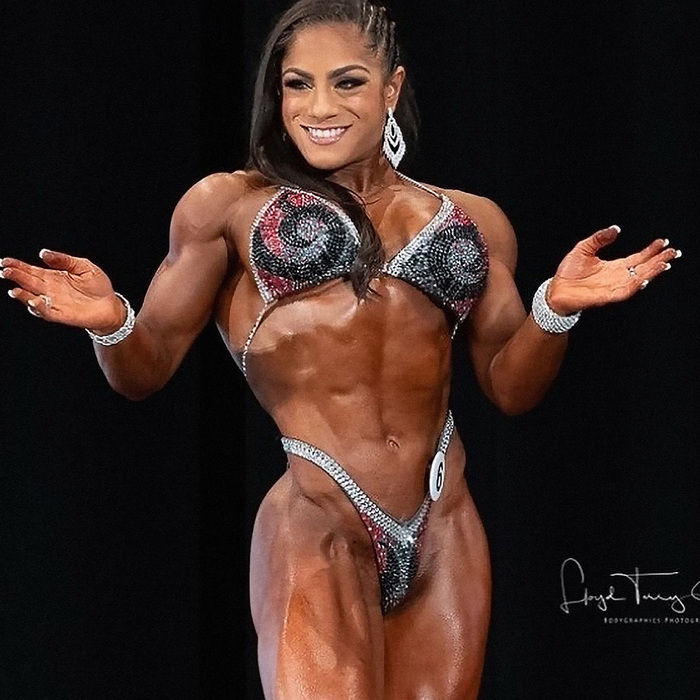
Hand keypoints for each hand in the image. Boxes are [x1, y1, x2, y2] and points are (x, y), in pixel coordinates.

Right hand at [0, 249, 125, 333]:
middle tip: (5, 271)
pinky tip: (34, 300)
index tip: (5, 261)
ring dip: (22, 295)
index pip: (30, 270)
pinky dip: (39, 307)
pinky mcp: (61, 315)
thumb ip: (64, 260)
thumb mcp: (83, 266)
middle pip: (27, 282)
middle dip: (15, 277)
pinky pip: (46, 312)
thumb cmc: (98, 286)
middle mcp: (49, 290)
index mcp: (52, 276)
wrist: (110, 305)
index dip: (17, 266)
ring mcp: (54, 303)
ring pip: (32, 299)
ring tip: (14, 289)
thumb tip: (43, 253)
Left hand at [547, 226, 680, 315]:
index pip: (637, 258)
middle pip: (643, 268)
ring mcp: (613, 287)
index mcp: (613, 267)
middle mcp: (617, 277)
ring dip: (651, 272)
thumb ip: (600, 238)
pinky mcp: (606, 296)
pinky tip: (644, 278)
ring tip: (664, 263)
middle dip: (658, 260)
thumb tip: (616, 228)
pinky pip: (624, 291)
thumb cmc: (568, 272)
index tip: (663, 242)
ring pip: (638, 279)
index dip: (651, 251)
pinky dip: (634, 285)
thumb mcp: (584, 248)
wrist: (556, 290)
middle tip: (673, 252)